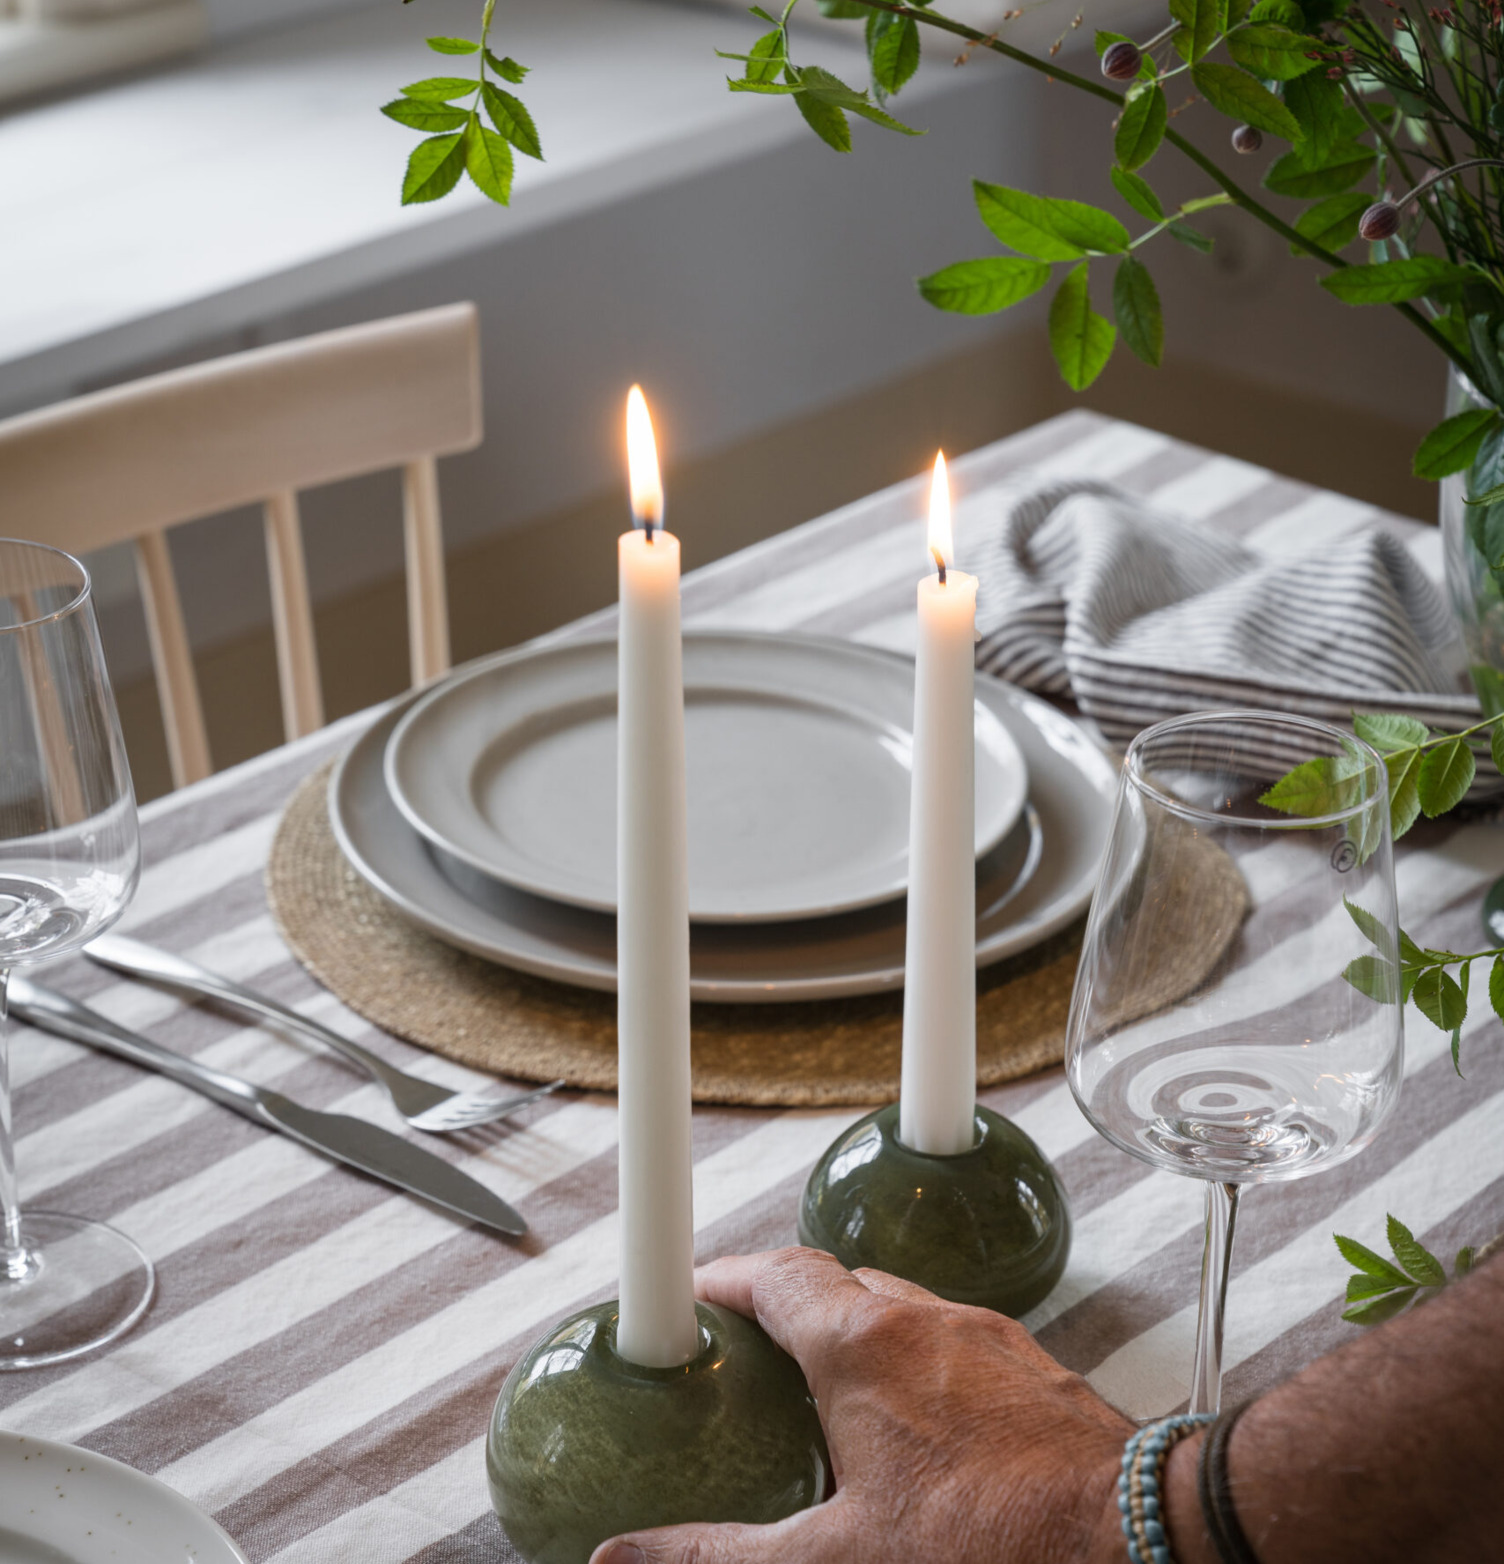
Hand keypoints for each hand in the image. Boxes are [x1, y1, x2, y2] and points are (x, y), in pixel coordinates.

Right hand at [589, 1246, 1131, 1563]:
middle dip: (786, 1304)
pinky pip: (952, 1343)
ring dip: (855, 1333)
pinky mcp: (1033, 1369)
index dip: (725, 1279)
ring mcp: (986, 1338)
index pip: (775, 1275)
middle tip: (750, 1352)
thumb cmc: (987, 1546)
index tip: (692, 1296)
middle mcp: (924, 1320)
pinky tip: (919, 1435)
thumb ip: (718, 1555)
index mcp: (861, 1346)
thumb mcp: (832, 1562)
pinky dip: (914, 1365)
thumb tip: (621, 1557)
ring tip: (828, 1397)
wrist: (1136, 1540)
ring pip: (900, 1308)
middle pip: (836, 1281)